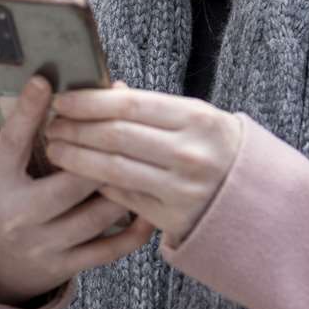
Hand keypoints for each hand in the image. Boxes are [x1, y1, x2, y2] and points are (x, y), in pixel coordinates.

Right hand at [0, 76, 153, 305]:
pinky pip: (109, 249)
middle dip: (99, 151)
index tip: (45, 81)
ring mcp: (45, 244)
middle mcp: (19, 215)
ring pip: (97, 214)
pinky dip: (134, 230)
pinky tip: (149, 209)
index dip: (28, 111)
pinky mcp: (66, 266)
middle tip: (122, 121)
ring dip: (123, 187)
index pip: (12, 141)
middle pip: (70, 181)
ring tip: (143, 160)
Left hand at [43, 86, 242, 248]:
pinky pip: (123, 197)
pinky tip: (79, 174)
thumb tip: (106, 89)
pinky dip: (97, 184)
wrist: (257, 200)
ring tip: (55, 149)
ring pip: (113, 170)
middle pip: (115, 137)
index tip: (62, 100)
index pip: (129, 105)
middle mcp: (190, 154)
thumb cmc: (217, 148)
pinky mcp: (173, 218)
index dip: (89, 102)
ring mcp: (182, 189)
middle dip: (76, 130)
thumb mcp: (196, 118)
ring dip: (76, 158)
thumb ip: (152, 106)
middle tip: (52, 125)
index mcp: (197, 119)